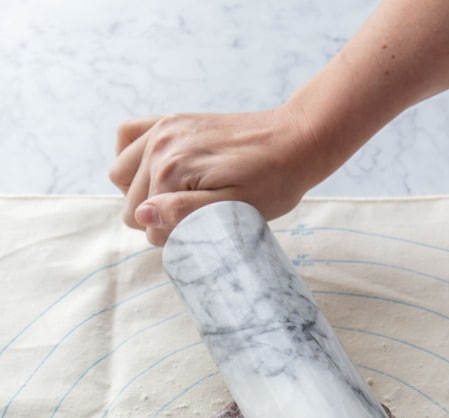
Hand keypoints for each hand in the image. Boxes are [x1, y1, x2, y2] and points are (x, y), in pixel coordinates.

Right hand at [109, 107, 319, 245]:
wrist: (296, 141)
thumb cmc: (272, 183)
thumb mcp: (234, 209)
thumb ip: (185, 213)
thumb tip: (142, 214)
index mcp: (172, 170)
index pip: (145, 223)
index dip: (170, 235)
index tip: (202, 230)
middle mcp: (160, 145)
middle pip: (130, 202)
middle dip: (157, 217)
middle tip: (196, 217)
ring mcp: (163, 128)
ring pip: (120, 174)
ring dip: (140, 191)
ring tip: (178, 198)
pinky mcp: (171, 120)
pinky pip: (127, 135)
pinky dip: (132, 156)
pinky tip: (157, 171)